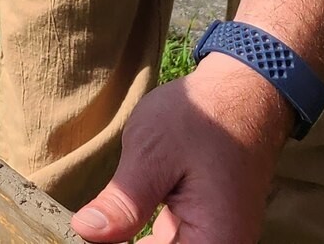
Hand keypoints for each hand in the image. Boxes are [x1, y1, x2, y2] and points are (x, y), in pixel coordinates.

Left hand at [72, 56, 292, 242]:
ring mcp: (215, 240)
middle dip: (120, 241)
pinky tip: (114, 224)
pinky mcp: (206, 228)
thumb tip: (86, 232)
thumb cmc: (201, 119)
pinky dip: (141, 237)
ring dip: (130, 240)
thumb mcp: (152, 155)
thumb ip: (123, 203)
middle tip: (84, 225)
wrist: (242, 95)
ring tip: (92, 228)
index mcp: (214, 242)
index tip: (82, 234)